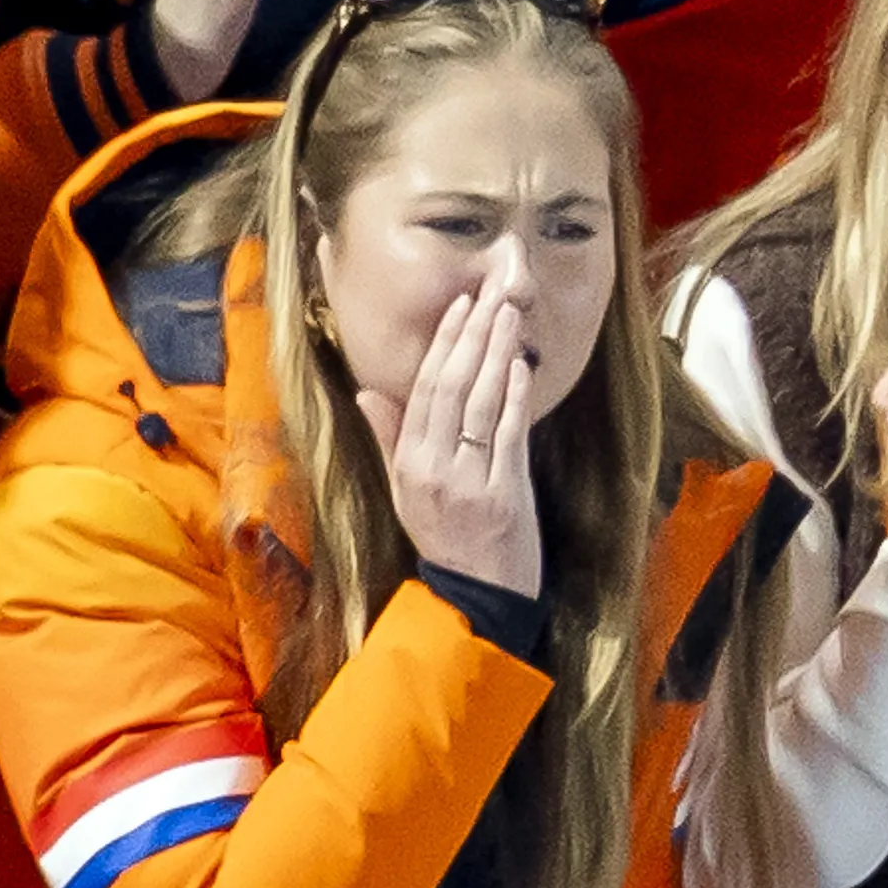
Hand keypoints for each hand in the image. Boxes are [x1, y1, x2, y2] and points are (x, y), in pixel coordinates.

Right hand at [358, 238, 544, 595]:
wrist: (478, 596)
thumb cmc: (446, 540)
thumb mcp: (406, 491)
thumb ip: (390, 438)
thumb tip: (367, 391)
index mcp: (410, 463)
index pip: (424, 389)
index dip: (443, 343)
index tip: (460, 304)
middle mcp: (434, 467)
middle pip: (452, 387)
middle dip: (472, 334)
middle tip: (492, 291)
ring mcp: (469, 481)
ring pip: (481, 404)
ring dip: (496, 354)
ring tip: (508, 313)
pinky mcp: (504, 495)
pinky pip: (508, 437)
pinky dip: (515, 398)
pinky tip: (520, 365)